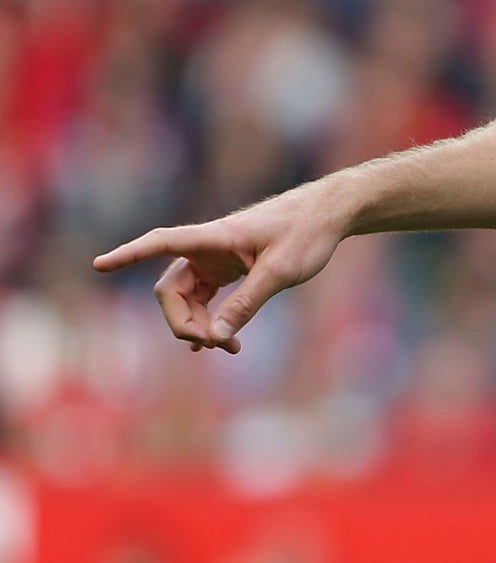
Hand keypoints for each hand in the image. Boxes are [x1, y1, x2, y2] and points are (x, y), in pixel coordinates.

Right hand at [91, 182, 352, 353]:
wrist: (329, 214)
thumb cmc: (307, 234)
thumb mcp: (280, 272)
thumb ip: (247, 304)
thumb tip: (215, 338)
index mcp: (214, 237)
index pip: (160, 242)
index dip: (128, 254)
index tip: (98, 265)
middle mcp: (207, 246)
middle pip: (171, 290)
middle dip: (184, 322)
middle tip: (217, 346)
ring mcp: (215, 258)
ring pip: (187, 298)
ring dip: (199, 325)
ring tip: (229, 348)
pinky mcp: (227, 268)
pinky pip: (205, 298)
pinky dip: (211, 319)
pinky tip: (222, 341)